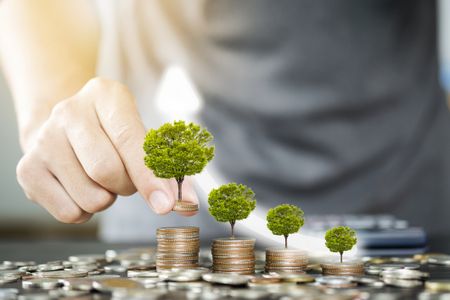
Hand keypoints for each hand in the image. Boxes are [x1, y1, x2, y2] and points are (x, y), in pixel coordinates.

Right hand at [16, 78, 197, 222]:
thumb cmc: (111, 134)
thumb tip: (188, 204)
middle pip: (108, 172)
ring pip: (91, 198)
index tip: (167, 203)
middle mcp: (69, 112)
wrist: (64, 128)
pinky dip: (84, 210)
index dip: (151, 175)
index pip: (130, 138)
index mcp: (105, 95)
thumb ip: (166, 168)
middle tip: (124, 177)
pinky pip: (70, 214)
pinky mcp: (28, 169)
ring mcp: (44, 140)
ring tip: (100, 179)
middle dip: (126, 186)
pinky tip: (81, 187)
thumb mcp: (140, 134)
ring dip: (106, 199)